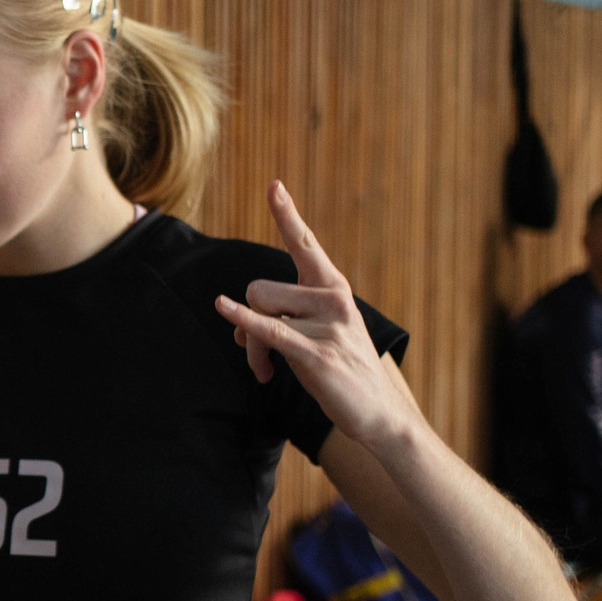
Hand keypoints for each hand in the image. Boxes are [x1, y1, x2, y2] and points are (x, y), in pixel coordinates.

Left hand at [214, 182, 416, 452]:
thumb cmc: (342, 372)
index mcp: (333, 289)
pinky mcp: (317, 353)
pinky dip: (243, 319)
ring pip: (259, 314)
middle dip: (246, 321)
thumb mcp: (317, 334)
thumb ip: (282, 316)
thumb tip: (236, 316)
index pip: (306, 245)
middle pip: (260, 289)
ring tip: (264, 371)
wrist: (377, 414)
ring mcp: (327, 325)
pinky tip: (223, 307)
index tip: (274, 186)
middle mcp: (333, 299)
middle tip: (256, 353)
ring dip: (250, 346)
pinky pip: (269, 330)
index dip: (287, 216)